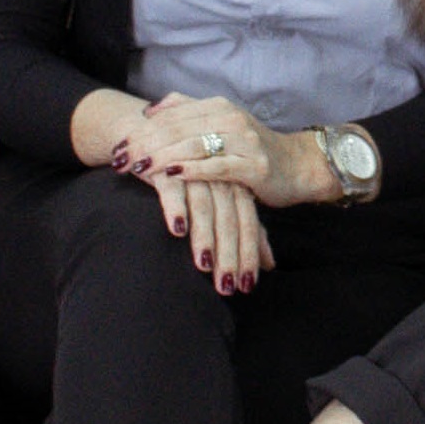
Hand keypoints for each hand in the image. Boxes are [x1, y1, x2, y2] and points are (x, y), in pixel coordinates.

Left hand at [122, 93, 335, 208]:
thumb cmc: (253, 148)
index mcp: (218, 107)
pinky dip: (193, 170)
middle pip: (177, 129)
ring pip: (194, 145)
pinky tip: (172, 175)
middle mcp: (230, 118)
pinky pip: (218, 166)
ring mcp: (244, 140)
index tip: (115, 147)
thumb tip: (149, 109)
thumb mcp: (220, 125)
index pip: (170, 115)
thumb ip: (186, 112)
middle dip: (144, 145)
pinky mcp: (255, 165)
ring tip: (136, 168)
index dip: (140, 131)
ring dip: (161, 157)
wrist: (299, 166)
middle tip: (118, 160)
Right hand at [143, 168, 276, 293]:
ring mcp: (192, 169)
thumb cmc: (193, 173)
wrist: (154, 135)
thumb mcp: (223, 197)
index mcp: (235, 184)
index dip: (248, 253)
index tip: (247, 285)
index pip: (248, 222)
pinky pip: (173, 187)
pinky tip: (177, 229)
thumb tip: (270, 265)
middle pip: (228, 219)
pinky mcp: (164, 164)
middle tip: (226, 287)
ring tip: (205, 266)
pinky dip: (176, 207)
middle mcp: (218, 177)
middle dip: (228, 255)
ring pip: (204, 207)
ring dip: (205, 238)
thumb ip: (247, 227)